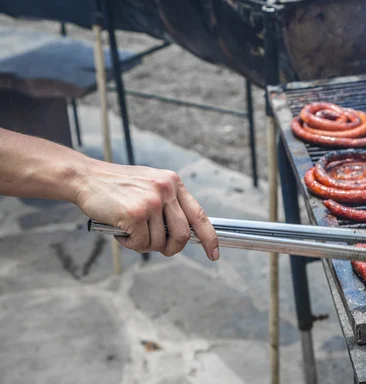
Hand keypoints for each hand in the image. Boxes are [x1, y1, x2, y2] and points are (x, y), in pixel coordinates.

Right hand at [73, 160, 218, 259]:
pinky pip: (140, 243)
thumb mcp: (150, 186)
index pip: (199, 214)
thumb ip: (168, 204)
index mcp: (173, 183)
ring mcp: (152, 201)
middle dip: (172, 249)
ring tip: (130, 233)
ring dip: (144, 245)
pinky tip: (120, 232)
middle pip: (182, 235)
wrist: (86, 178)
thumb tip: (182, 235)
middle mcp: (166, 190)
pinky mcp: (135, 214)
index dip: (209, 237)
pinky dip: (130, 244)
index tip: (214, 254)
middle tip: (159, 249)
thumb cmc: (117, 186)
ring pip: (159, 242)